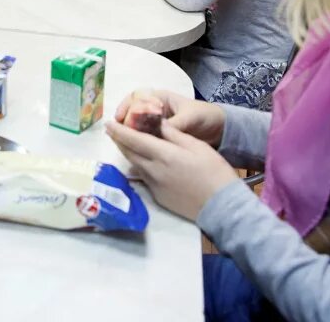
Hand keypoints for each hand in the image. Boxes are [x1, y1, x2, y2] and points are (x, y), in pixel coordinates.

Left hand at [106, 119, 237, 220]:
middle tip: (113, 131)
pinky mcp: (158, 197)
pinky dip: (139, 167)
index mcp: (163, 155)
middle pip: (129, 153)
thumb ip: (174, 134)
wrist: (222, 207)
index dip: (118, 131)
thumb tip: (158, 123)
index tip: (107, 123)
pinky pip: (144, 178)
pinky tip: (144, 163)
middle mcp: (153, 171)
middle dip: (119, 141)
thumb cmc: (214, 172)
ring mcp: (154, 186)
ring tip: (126, 144)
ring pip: (135, 166)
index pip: (133, 139)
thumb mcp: (196, 146)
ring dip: (128, 154)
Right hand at [113, 88, 224, 146]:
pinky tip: (135, 150)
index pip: (136, 97)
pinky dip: (138, 143)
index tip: (120, 118)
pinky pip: (145, 138)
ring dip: (129, 133)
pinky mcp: (159, 137)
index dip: (126, 106)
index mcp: (160, 98)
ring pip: (136, 126)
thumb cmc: (205, 116)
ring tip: (123, 143)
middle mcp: (154, 109)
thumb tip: (161, 131)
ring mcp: (156, 124)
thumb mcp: (191, 117)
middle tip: (120, 133)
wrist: (220, 131)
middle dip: (124, 121)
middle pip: (132, 112)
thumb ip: (176, 123)